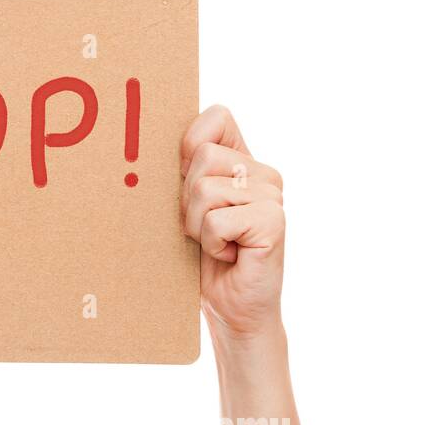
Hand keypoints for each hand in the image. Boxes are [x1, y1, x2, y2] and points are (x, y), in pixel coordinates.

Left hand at [180, 105, 284, 342]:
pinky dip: (211, 243)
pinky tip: (230, 255)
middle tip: (204, 228)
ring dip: (197, 226)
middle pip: (202, 157)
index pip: (217, 116)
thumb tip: (150, 136)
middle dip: (187, 200)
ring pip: (205, 189)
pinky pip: (217, 220)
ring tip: (216, 243)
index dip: (190, 144)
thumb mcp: (186, 206)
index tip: (186, 179)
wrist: (231, 308)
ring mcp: (272, 195)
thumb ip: (184, 170)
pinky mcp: (273, 221)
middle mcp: (263, 173)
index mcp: (243, 161)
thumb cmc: (203, 258)